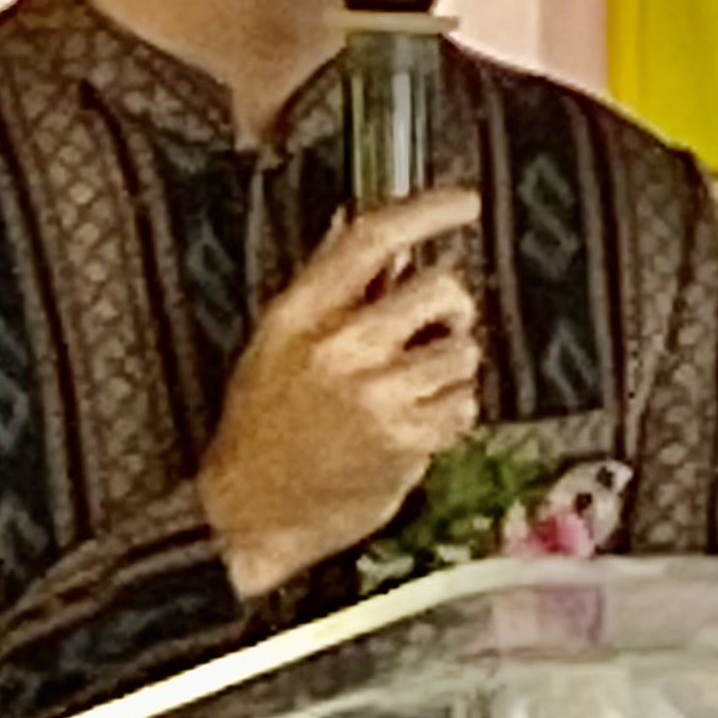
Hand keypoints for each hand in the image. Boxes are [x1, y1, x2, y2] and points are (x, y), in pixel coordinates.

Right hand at [198, 189, 482, 598]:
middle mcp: (340, 348)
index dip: (426, 211)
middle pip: (438, 289)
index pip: (372, 240)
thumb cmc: (261, 428)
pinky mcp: (407, 442)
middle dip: (453, 308)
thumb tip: (350, 221)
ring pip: (463, 351)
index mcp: (300, 314)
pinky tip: (419, 425)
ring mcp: (377, 396)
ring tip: (419, 388)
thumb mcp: (275, 343)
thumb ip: (322, 284)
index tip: (466, 202)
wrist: (251, 515)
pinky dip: (453, 413)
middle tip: (440, 327)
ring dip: (453, 368)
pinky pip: (465, 405)